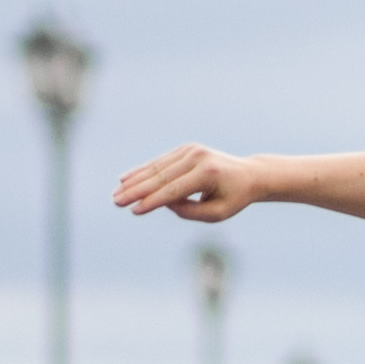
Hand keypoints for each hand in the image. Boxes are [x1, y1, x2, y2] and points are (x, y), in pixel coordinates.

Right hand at [112, 144, 258, 221]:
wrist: (248, 175)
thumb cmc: (233, 198)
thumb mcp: (217, 214)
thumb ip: (190, 212)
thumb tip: (163, 203)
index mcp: (207, 174)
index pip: (174, 191)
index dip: (153, 201)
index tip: (134, 211)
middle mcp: (196, 157)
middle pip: (160, 177)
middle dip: (136, 191)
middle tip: (116, 202)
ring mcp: (190, 150)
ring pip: (156, 168)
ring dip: (134, 180)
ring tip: (116, 193)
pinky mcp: (185, 149)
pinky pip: (160, 162)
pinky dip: (142, 171)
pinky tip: (125, 179)